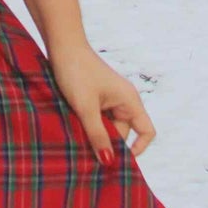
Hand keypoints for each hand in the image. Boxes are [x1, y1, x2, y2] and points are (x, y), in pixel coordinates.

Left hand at [48, 42, 155, 167]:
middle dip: (108, 144)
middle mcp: (123, 101)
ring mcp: (109, 99)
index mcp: (129, 100)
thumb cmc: (77, 71)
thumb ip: (97, 135)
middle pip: (122, 133)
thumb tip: (109, 162)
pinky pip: (97, 119)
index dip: (138, 148)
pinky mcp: (95, 98)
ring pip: (107, 127)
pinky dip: (88, 127)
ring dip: (95, 136)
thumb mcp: (86, 107)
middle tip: (87, 156)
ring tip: (77, 142)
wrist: (61, 45)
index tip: (117, 160)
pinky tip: (74, 131)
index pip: (146, 131)